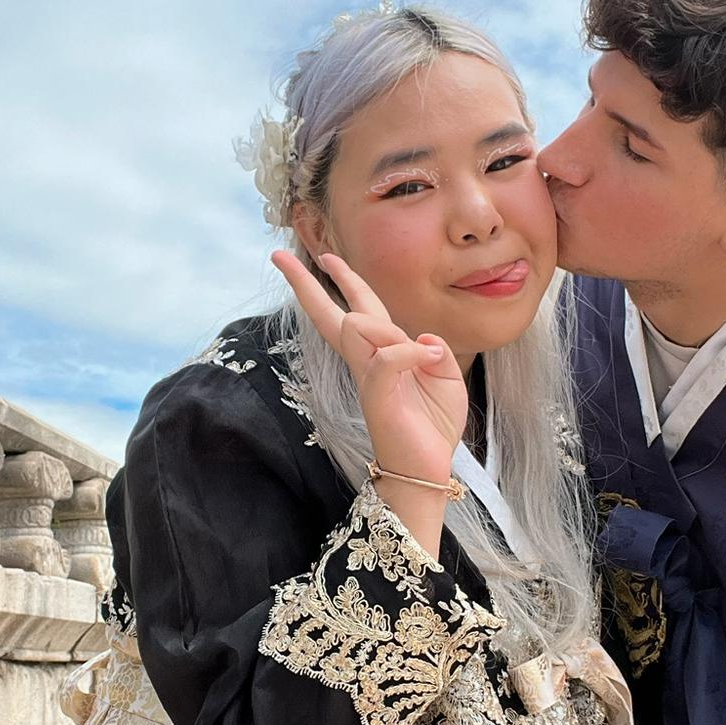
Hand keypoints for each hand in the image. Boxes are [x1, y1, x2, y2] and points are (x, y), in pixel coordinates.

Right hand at [271, 249, 467, 487]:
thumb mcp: (446, 377)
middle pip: (331, 315)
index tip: (325, 257)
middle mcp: (366, 363)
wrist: (427, 469)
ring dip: (382, 322)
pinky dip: (412, 351)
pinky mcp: (377, 394)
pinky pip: (388, 356)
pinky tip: (431, 357)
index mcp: (381, 355)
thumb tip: (422, 337)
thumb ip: (434, 350)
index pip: (356, 310)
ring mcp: (368, 378)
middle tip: (279, 255)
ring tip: (420, 354)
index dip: (343, 281)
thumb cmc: (433, 426)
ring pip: (356, 326)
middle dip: (305, 284)